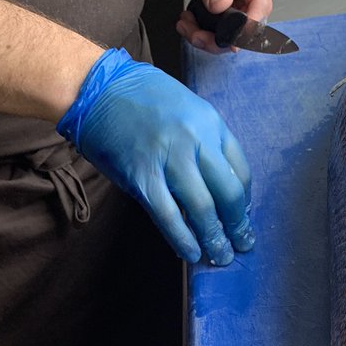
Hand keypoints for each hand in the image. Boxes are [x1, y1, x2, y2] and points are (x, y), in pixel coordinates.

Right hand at [57, 49, 252, 265]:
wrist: (99, 90)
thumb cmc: (144, 99)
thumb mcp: (187, 109)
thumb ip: (205, 143)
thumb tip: (217, 188)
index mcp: (210, 123)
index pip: (240, 171)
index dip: (245, 201)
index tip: (242, 217)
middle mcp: (195, 140)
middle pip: (228, 193)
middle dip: (238, 225)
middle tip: (241, 244)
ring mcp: (169, 159)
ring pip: (202, 208)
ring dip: (214, 238)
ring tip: (220, 255)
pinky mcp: (143, 177)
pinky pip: (169, 216)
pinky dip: (183, 239)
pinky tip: (191, 254)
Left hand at [175, 0, 275, 53]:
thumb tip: (221, 6)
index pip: (260, 5)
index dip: (244, 27)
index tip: (223, 38)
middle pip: (248, 27)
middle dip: (219, 38)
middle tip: (193, 32)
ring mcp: (247, 4)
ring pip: (234, 35)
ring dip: (208, 38)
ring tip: (186, 25)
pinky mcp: (236, 13)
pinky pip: (225, 32)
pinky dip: (206, 33)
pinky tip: (190, 23)